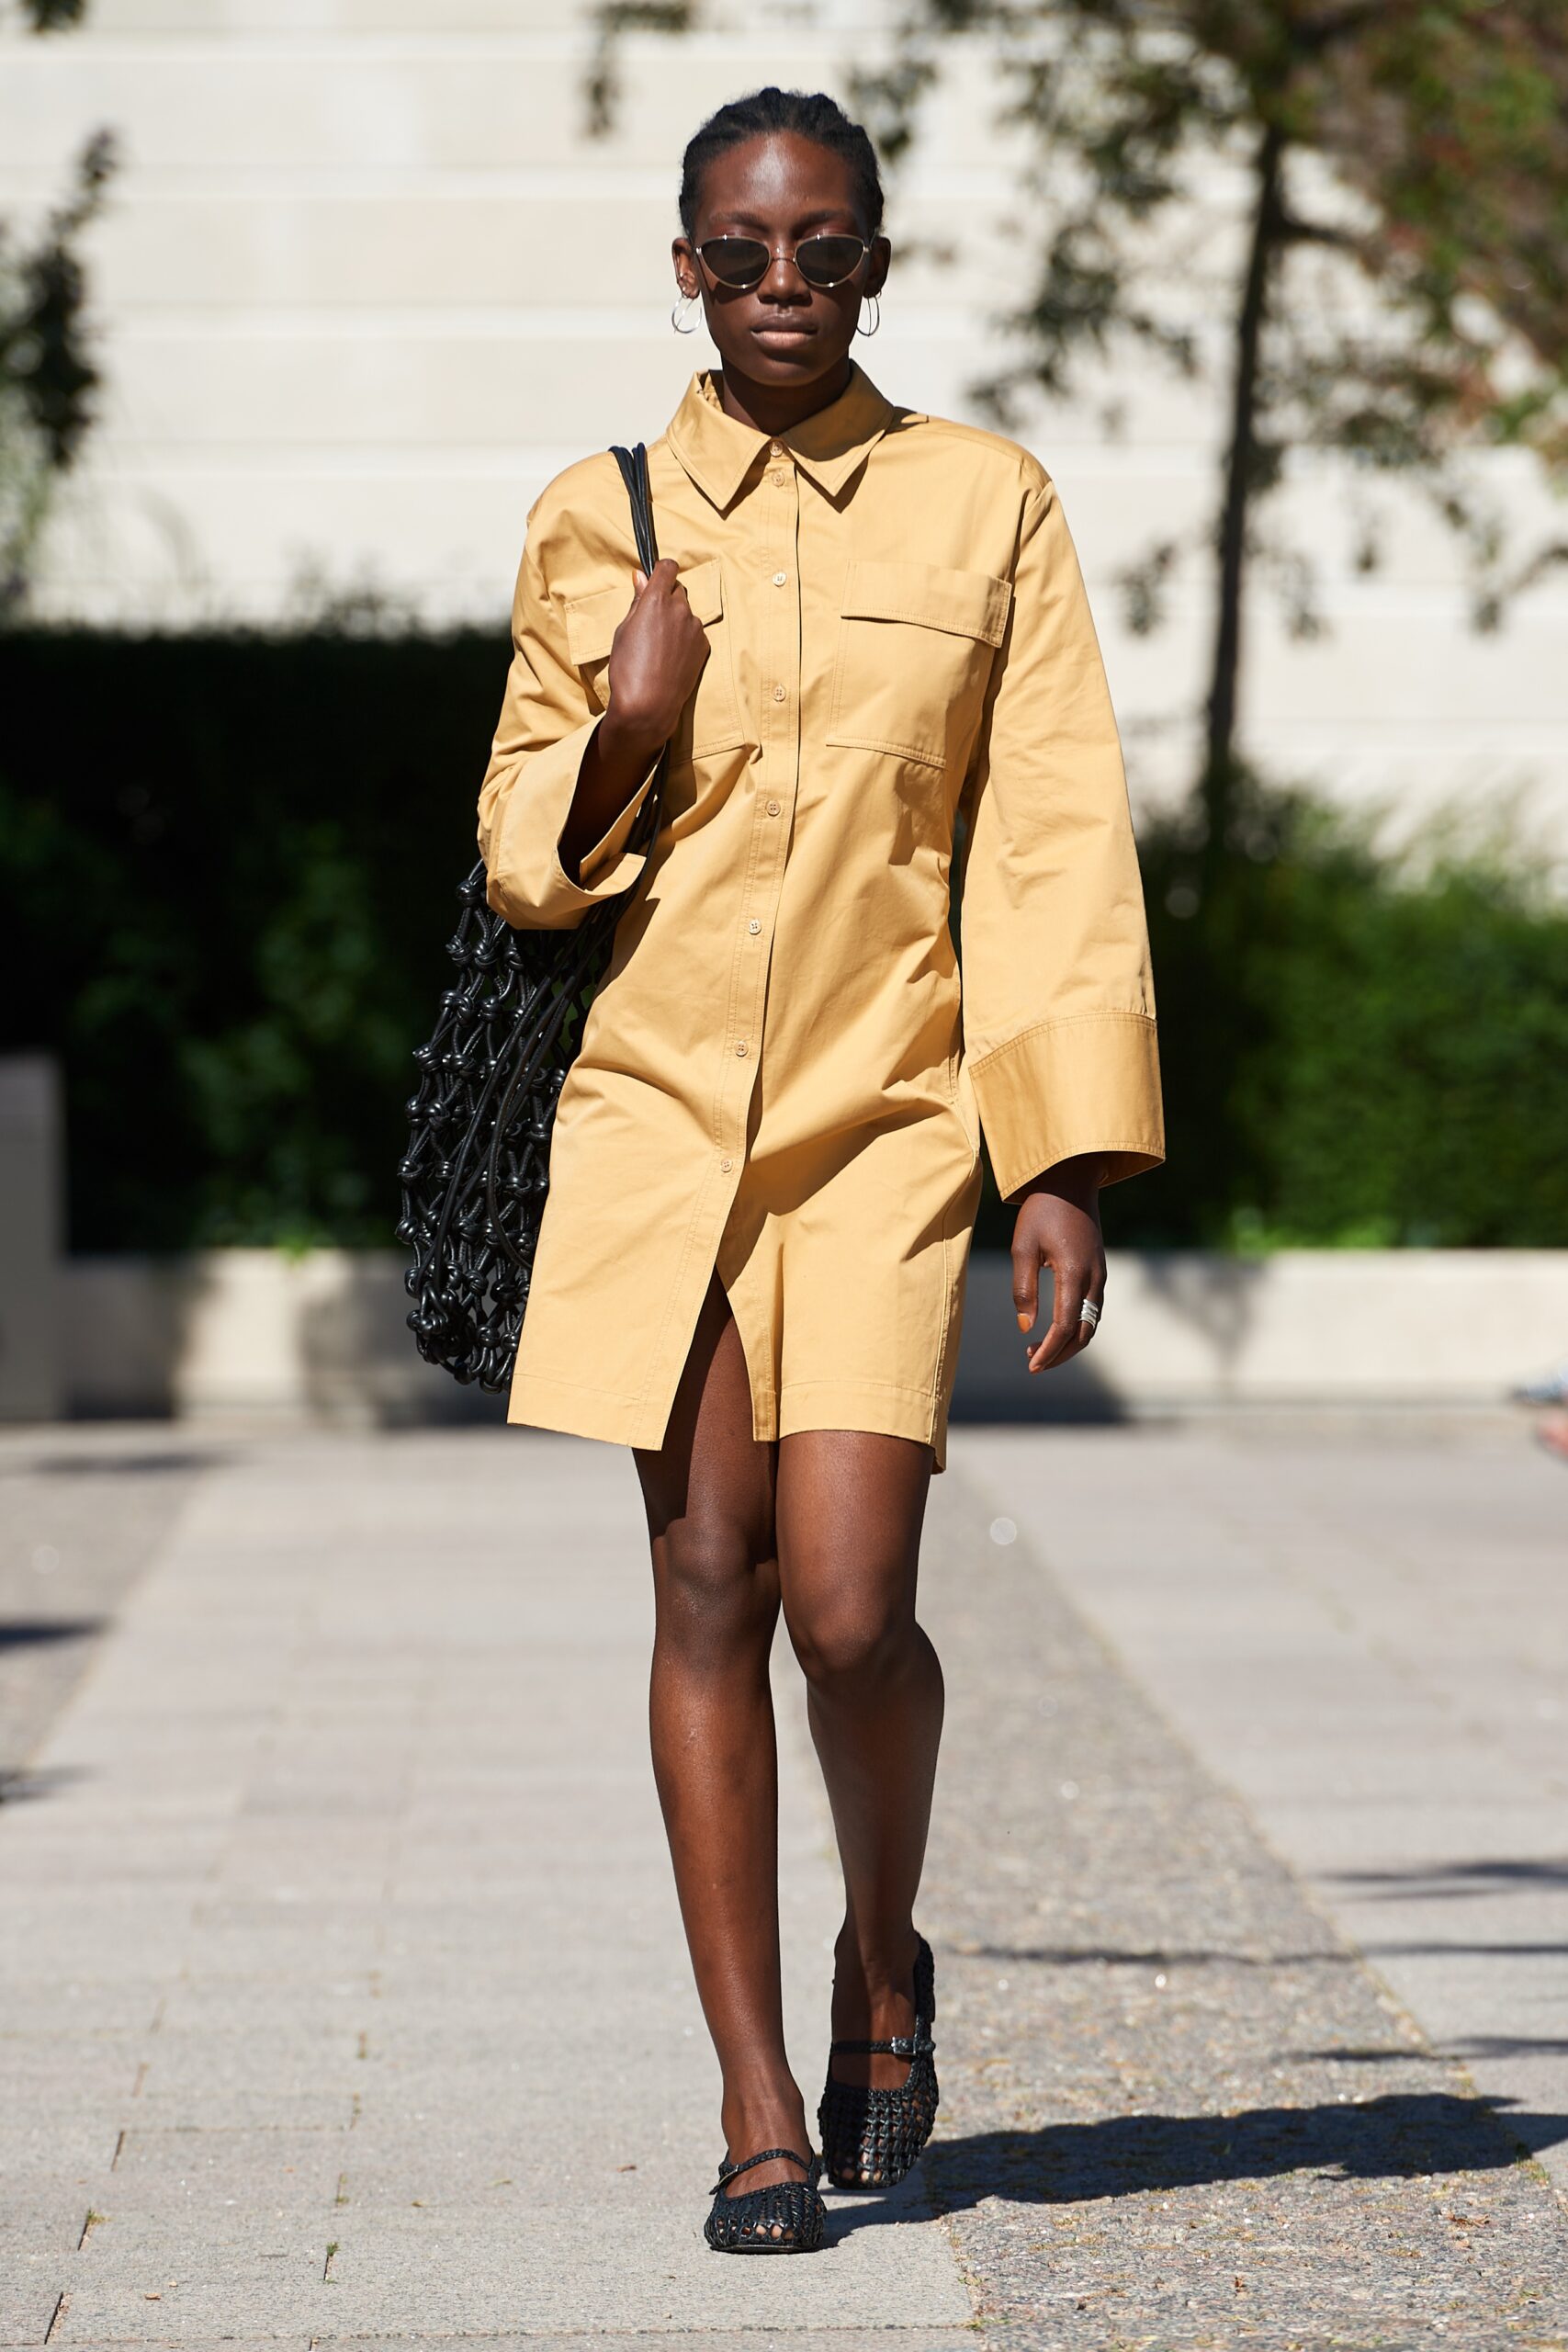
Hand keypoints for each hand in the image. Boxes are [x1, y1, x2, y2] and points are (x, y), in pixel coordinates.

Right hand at [603, 556, 712, 750]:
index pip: (667, 568)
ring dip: (676, 620)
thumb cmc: (628, 668)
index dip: (661, 571)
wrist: (648, 706)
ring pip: (686, 613)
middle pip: (677, 591)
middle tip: (651, 622)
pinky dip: (684, 638)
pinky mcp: (704, 646)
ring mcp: (695, 628)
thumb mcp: (624, 630)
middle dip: (667, 599)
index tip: (655, 579)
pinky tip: (670, 658)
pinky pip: (694, 632)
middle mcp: (680, 609)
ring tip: (660, 647)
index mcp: (656, 600)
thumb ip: (637, 601)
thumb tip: (641, 577)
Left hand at [1010, 1154, 1106, 1374]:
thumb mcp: (1022, 1247)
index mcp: (1074, 1271)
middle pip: (1084, 1332)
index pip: (1066, 1324)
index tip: (1032, 1364)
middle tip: (1032, 1363)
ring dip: (1069, 1342)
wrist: (1070, 1181)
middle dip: (1060, 1353)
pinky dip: (1077, 1326)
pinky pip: (1092, 1309)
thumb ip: (1023, 1288)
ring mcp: (1100, 1274)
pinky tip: (1056, 1328)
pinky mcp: (1099, 1270)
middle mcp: (1094, 1277)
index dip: (1050, 1350)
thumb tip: (1026, 1328)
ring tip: (1038, 1349)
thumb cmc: (1041, 1211)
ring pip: (1091, 1323)